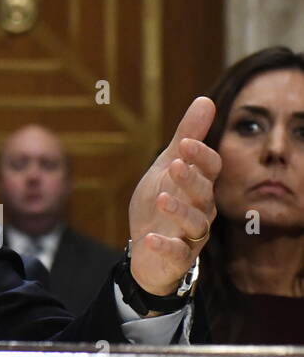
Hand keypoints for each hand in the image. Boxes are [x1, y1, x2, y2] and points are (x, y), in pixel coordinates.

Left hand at [127, 97, 220, 297]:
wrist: (146, 247)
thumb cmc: (161, 200)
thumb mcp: (167, 165)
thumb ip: (186, 136)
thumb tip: (206, 100)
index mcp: (200, 185)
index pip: (210, 168)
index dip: (200, 156)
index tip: (185, 143)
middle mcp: (201, 209)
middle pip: (203, 193)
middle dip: (191, 179)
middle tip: (175, 165)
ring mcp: (191, 235)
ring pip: (195, 223)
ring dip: (179, 211)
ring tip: (161, 198)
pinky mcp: (178, 256)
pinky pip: (176, 252)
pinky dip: (164, 245)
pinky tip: (149, 238)